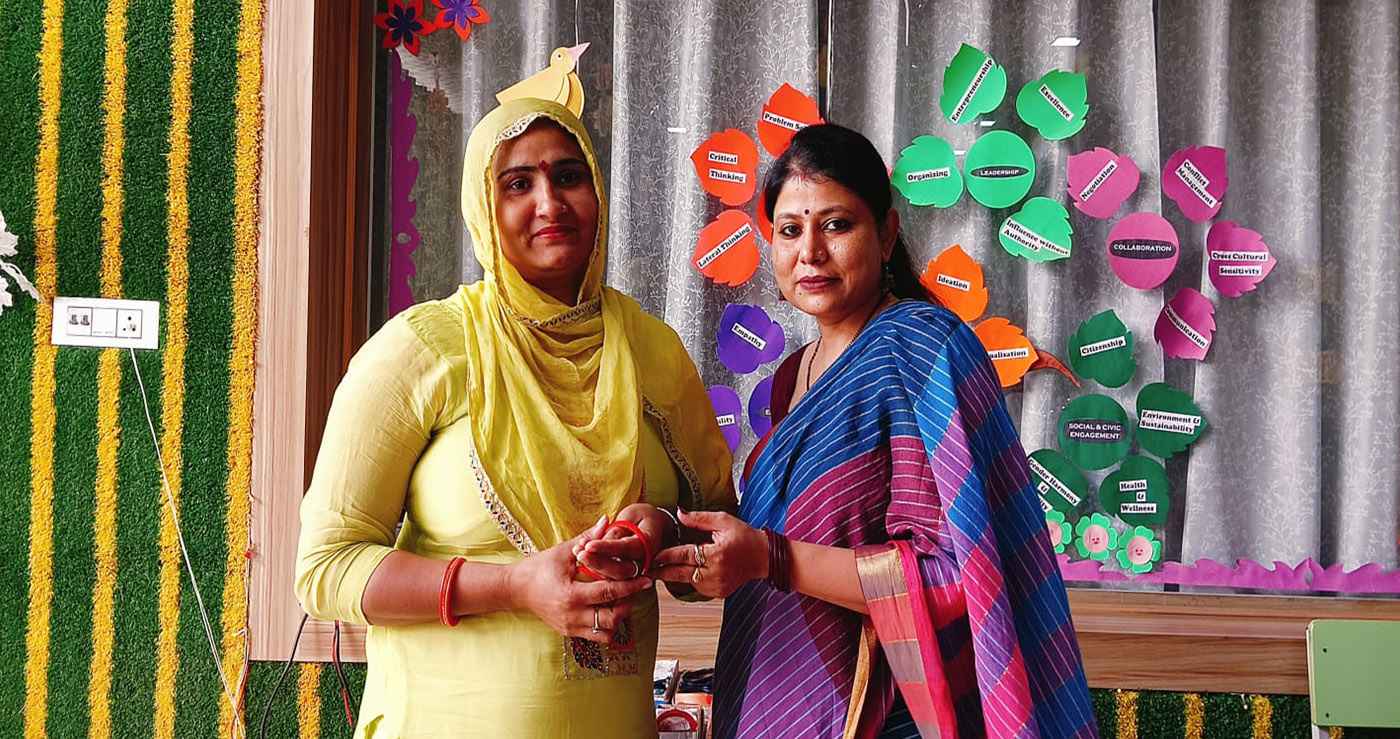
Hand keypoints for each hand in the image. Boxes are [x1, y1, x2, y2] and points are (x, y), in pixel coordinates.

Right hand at [506, 516, 653, 642]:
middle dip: (628, 604)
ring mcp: (570, 627)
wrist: (516, 589)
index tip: (646, 579)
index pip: (609, 592)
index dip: (631, 586)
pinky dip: (607, 624)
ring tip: (621, 599)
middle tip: (633, 589)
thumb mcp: (563, 551)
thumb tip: (607, 520)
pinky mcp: (569, 632)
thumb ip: (588, 538)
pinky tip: (609, 608)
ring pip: (606, 632)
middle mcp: (571, 615)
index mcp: (570, 594)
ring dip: (619, 617)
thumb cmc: (539, 567)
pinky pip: (596, 636)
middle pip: (612, 618)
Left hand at [574, 504, 671, 579]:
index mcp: (648, 544)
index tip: (588, 546)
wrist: (654, 526)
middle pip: (619, 570)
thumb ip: (618, 529)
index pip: (624, 549)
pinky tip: (581, 558)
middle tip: (579, 553)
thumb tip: (600, 535)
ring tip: (577, 552)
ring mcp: (636, 571)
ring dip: (593, 566)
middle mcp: (644, 562)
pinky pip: (611, 579)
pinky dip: (595, 570)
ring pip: (614, 578)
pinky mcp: (627, 576)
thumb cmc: (643, 516)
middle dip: (597, 562)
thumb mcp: (633, 514)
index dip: (606, 548)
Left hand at [651, 510, 767, 597]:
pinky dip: (691, 578)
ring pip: (688, 581)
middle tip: (645, 569)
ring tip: (662, 567)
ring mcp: (717, 586)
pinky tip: (692, 569)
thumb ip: (699, 518)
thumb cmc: (744, 536)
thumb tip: (679, 513)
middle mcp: (716, 573)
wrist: (763, 556)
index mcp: (716, 554)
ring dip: (676, 574)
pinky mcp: (719, 593)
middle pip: (680, 574)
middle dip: (661, 571)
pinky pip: (698, 586)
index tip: (650, 556)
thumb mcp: (723, 520)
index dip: (665, 556)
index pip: (684, 556)